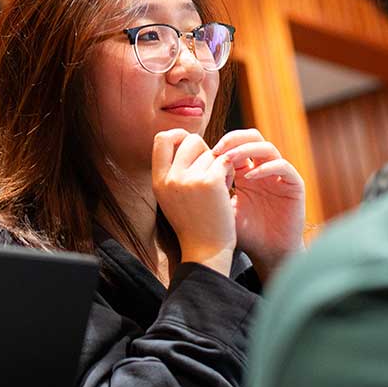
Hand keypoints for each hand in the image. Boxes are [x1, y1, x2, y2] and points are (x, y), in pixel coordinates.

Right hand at [152, 129, 235, 274]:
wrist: (206, 251)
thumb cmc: (193, 224)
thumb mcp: (171, 198)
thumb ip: (172, 172)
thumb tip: (183, 140)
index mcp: (158, 181)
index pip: (161, 139)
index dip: (178, 135)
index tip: (190, 145)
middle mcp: (170, 178)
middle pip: (189, 140)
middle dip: (204, 149)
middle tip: (210, 168)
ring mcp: (189, 179)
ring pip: (210, 152)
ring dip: (219, 164)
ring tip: (219, 185)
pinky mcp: (210, 182)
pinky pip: (224, 160)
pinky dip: (229, 171)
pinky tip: (227, 187)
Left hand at [213, 129, 305, 281]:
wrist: (267, 253)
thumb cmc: (243, 233)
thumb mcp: (221, 208)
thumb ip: (209, 190)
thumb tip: (182, 174)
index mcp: (246, 171)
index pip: (236, 144)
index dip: (220, 144)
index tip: (203, 153)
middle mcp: (264, 169)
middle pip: (252, 137)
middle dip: (233, 139)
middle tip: (216, 150)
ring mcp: (279, 176)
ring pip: (268, 147)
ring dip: (247, 150)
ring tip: (229, 160)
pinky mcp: (294, 186)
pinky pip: (284, 167)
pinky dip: (267, 167)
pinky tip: (250, 177)